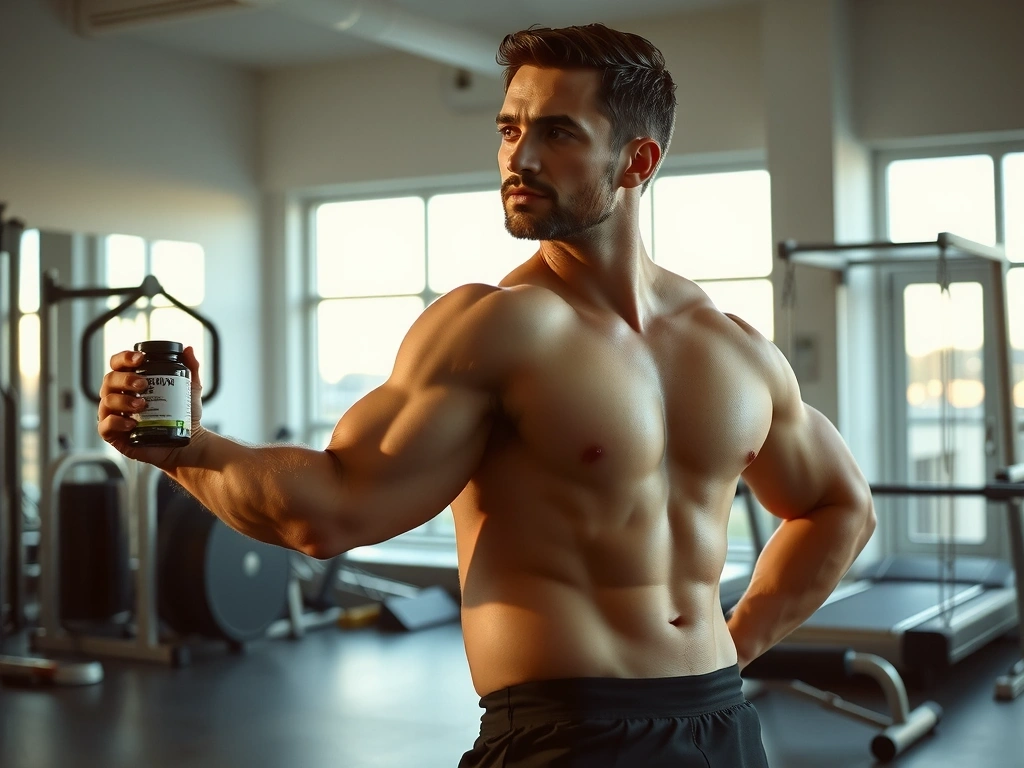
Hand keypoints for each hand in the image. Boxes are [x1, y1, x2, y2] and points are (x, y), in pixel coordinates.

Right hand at [97, 346, 204, 467]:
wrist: (187, 441)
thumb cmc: (183, 414)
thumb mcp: (190, 389)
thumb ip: (190, 369)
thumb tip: (189, 349)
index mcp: (131, 383)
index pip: (118, 364)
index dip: (124, 358)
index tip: (140, 359)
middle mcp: (118, 396)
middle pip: (109, 380)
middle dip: (125, 379)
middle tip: (143, 384)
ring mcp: (115, 415)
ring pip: (106, 401)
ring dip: (123, 401)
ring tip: (142, 405)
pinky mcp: (114, 435)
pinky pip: (105, 426)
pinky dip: (116, 422)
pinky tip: (132, 424)